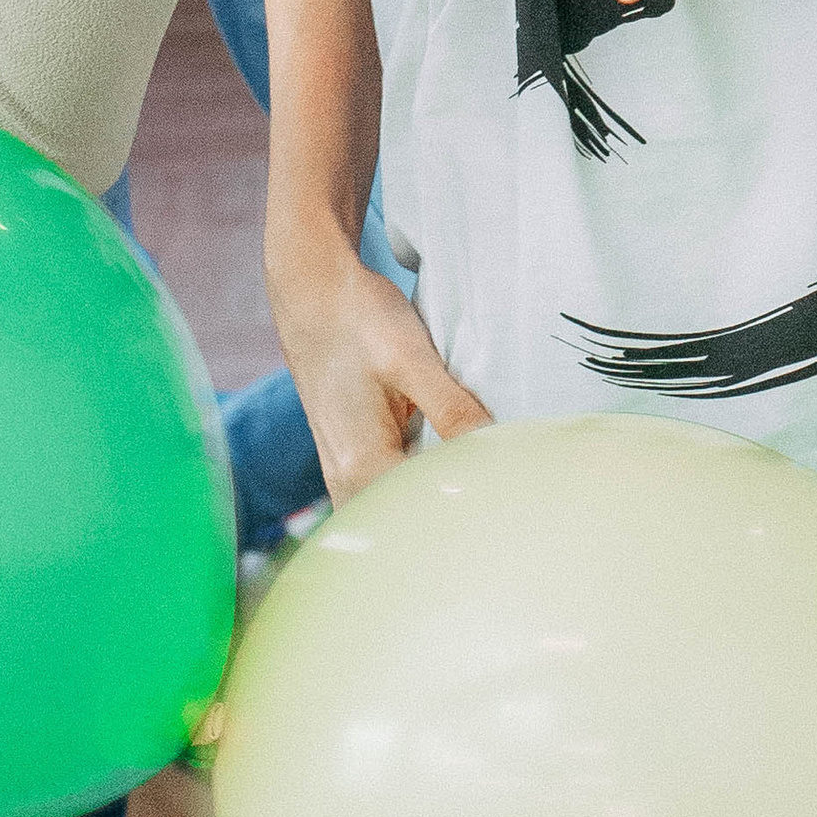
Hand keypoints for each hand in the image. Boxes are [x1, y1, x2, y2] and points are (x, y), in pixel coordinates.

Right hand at [265, 225, 489, 504]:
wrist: (310, 291)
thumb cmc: (358, 319)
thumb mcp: (411, 360)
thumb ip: (451, 410)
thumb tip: (493, 453)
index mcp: (363, 465)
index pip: (425, 514)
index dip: (467, 513)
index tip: (506, 507)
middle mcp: (346, 481)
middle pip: (406, 524)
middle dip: (450, 520)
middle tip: (502, 510)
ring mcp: (341, 473)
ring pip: (393, 512)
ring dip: (430, 505)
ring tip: (481, 498)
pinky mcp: (346, 458)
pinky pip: (384, 493)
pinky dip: (414, 489)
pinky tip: (446, 476)